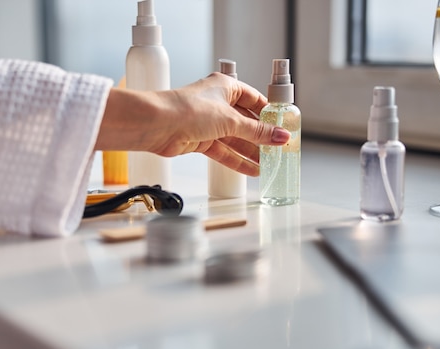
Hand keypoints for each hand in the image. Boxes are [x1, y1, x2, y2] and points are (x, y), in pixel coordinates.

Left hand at [96, 72, 290, 175]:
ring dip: (251, 152)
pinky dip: (236, 160)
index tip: (283, 127)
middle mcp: (217, 103)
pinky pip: (223, 151)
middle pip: (245, 122)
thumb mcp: (231, 120)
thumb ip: (257, 131)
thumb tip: (281, 136)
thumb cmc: (189, 110)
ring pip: (235, 139)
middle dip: (261, 137)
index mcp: (226, 87)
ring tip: (269, 165)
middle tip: (279, 151)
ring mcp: (208, 123)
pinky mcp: (199, 140)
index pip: (254, 99)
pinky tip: (251, 170)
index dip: (269, 114)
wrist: (157, 124)